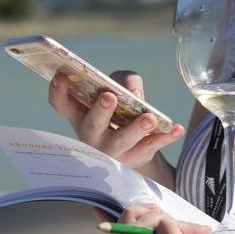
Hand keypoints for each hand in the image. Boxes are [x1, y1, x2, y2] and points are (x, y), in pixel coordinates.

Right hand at [48, 70, 183, 168]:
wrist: (134, 146)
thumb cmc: (120, 110)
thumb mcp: (119, 89)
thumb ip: (124, 81)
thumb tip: (133, 94)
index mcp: (80, 114)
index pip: (61, 104)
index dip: (58, 91)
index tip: (61, 76)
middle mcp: (92, 134)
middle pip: (92, 124)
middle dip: (101, 111)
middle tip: (109, 96)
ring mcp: (113, 150)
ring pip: (122, 140)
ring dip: (136, 128)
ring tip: (149, 118)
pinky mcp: (135, 157)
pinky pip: (150, 148)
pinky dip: (165, 138)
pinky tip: (177, 129)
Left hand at [116, 205, 234, 233]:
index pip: (151, 231)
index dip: (168, 221)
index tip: (193, 228)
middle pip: (133, 229)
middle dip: (155, 216)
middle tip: (183, 223)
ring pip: (127, 232)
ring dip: (145, 217)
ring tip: (172, 221)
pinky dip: (115, 224)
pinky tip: (99, 213)